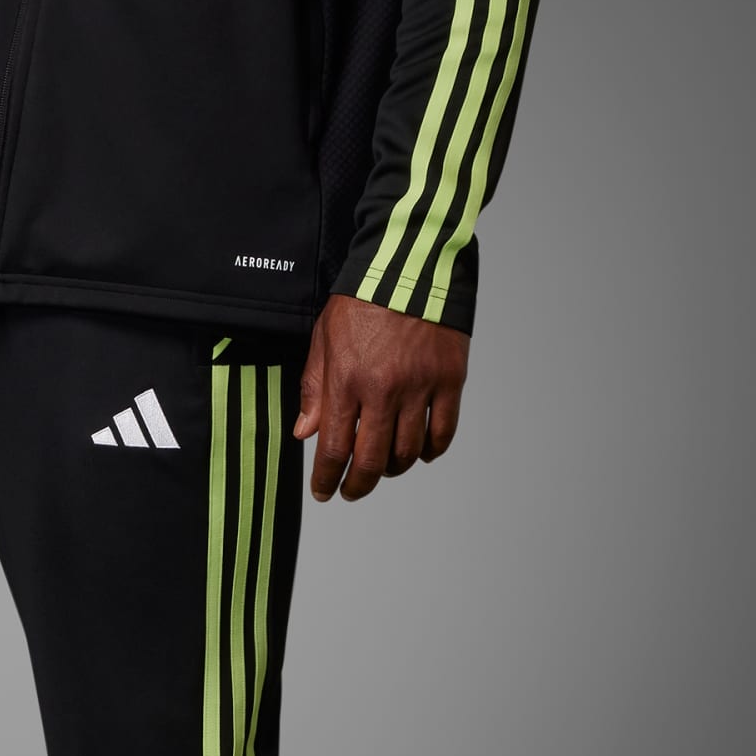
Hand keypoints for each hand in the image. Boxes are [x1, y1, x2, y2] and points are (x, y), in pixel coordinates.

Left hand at [294, 294, 469, 502]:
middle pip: (372, 460)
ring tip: (384, 468)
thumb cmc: (364, 299)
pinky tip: (420, 453)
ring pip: (408, 452)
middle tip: (352, 490)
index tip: (324, 491)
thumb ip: (314, 389)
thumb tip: (305, 432)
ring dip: (393, 469)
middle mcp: (384, 390)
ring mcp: (420, 386)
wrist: (412, 264)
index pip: (335, 449)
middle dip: (358, 485)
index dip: (327, 479)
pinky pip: (443, 431)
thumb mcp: (324, 339)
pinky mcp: (450, 379)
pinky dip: (431, 450)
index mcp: (347, 382)